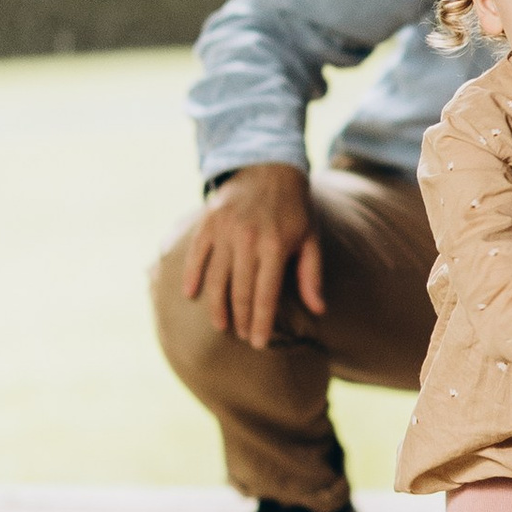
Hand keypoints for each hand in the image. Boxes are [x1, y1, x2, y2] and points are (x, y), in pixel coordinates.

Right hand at [182, 161, 322, 348]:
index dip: (261, 323)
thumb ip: (312, 274)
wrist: (269, 167)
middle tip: (243, 337)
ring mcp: (225, 230)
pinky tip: (192, 295)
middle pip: (240, 291)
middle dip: (241, 319)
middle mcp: (248, 240)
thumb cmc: (294, 209)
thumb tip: (319, 310)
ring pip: (216, 278)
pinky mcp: (208, 222)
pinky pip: (197, 254)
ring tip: (221, 325)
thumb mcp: (310, 238)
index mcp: (275, 246)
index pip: (266, 295)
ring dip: (217, 305)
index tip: (259, 344)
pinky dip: (192, 275)